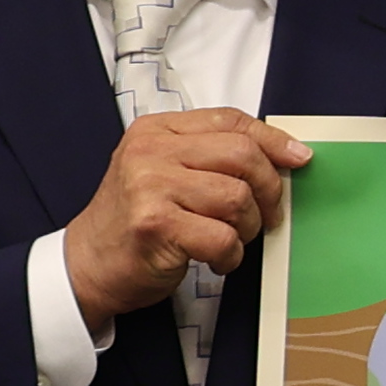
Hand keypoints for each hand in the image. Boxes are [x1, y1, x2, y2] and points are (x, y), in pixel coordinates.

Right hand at [62, 111, 307, 328]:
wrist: (87, 264)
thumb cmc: (137, 220)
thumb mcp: (165, 171)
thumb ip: (211, 155)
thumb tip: (286, 153)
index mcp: (156, 130)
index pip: (231, 120)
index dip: (273, 139)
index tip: (299, 158)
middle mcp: (150, 152)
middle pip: (242, 155)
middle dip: (268, 189)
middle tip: (267, 214)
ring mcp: (150, 186)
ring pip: (237, 198)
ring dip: (247, 227)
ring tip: (230, 238)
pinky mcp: (155, 225)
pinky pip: (223, 237)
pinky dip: (230, 255)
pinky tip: (216, 259)